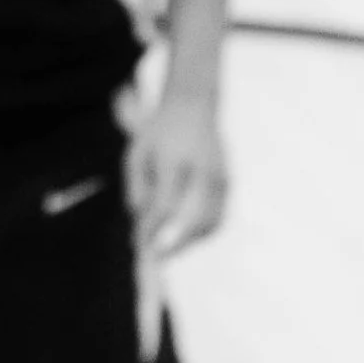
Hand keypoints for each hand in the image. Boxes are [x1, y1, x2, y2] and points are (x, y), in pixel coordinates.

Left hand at [127, 91, 227, 257]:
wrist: (191, 106)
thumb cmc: (158, 132)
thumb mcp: (137, 154)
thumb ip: (136, 189)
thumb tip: (142, 227)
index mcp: (175, 159)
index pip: (165, 205)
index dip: (153, 230)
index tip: (140, 247)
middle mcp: (202, 170)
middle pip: (192, 221)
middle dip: (174, 244)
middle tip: (157, 256)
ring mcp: (219, 178)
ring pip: (208, 224)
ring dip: (189, 241)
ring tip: (171, 248)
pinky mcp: (227, 184)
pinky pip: (216, 218)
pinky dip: (201, 232)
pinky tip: (186, 235)